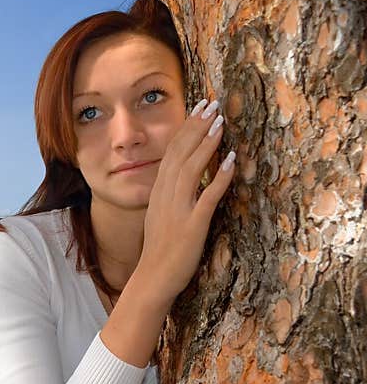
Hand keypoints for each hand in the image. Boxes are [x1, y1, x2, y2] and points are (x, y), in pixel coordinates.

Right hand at [137, 98, 235, 305]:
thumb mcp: (160, 217)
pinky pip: (207, 196)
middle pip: (180, 154)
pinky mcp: (192, 225)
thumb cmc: (159, 252)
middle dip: (196, 127)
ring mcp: (178, 210)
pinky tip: (231, 161)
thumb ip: (171, 196)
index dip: (186, 128)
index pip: (172, 153)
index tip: (199, 108)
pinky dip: (219, 177)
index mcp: (158, 193)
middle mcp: (165, 196)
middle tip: (212, 104)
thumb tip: (183, 179)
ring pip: (191, 169)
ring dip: (206, 144)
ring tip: (220, 122)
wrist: (152, 279)